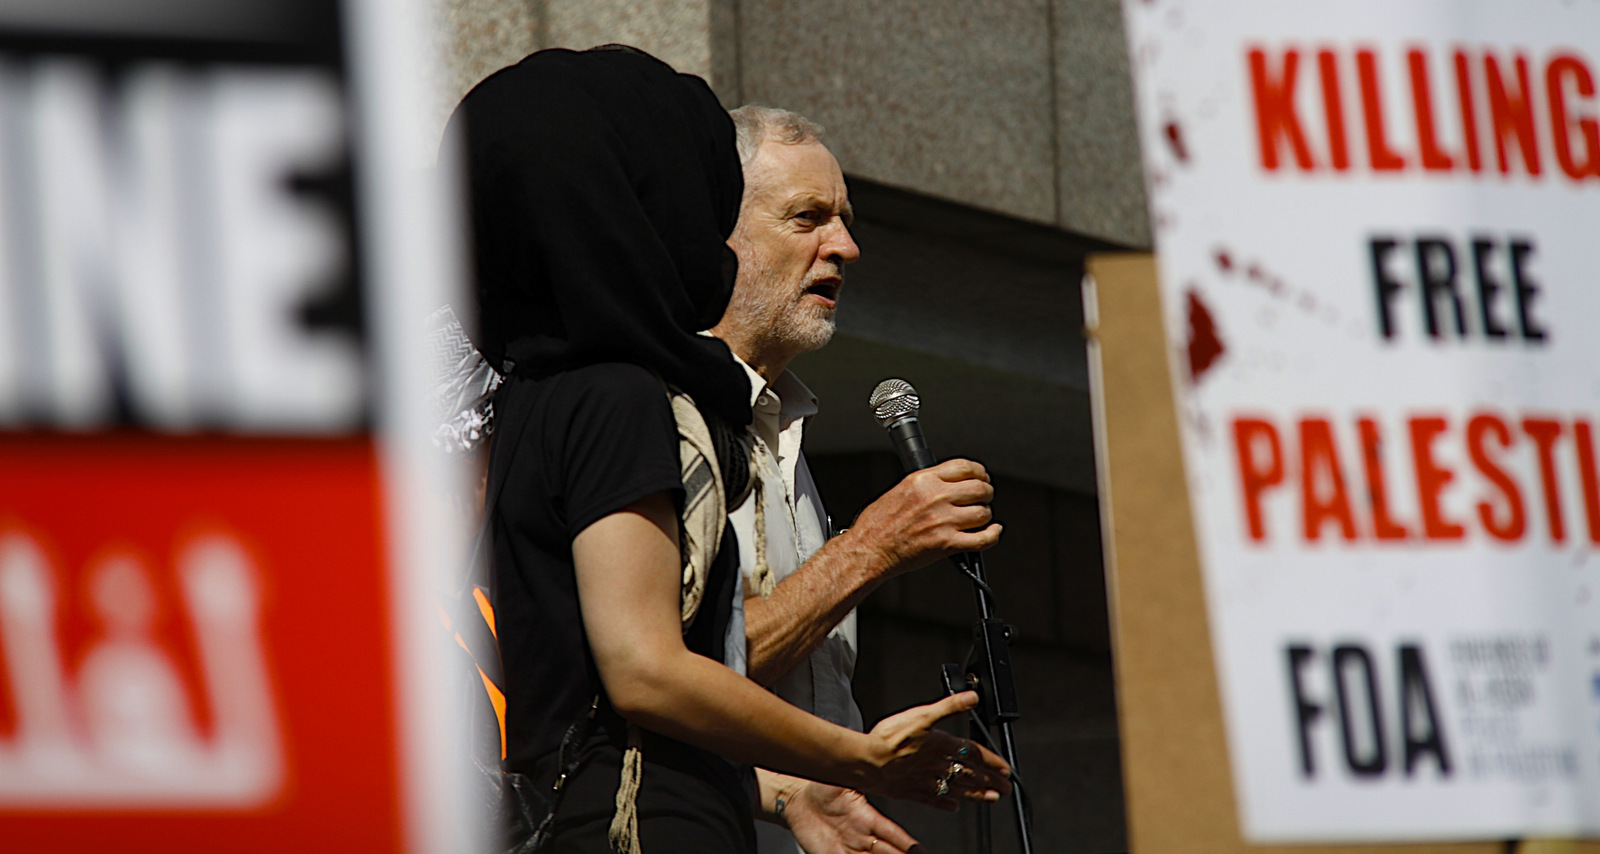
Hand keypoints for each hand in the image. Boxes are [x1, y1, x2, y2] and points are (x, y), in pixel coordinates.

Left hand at [784, 782, 921, 853]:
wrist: (799, 804)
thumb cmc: (822, 789)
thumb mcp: (839, 780)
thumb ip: (853, 773)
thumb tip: (867, 761)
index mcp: (866, 816)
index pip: (891, 831)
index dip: (906, 842)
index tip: (918, 850)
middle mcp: (862, 835)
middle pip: (888, 851)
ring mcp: (850, 848)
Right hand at [841, 459, 1000, 579]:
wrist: (869, 549)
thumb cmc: (878, 523)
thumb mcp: (902, 489)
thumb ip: (928, 482)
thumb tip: (951, 482)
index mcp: (923, 480)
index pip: (965, 467)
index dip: (979, 472)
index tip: (981, 477)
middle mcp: (935, 498)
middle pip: (979, 489)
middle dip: (986, 493)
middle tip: (983, 498)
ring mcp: (943, 521)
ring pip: (983, 513)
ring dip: (985, 516)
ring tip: (978, 518)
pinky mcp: (947, 544)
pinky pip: (983, 539)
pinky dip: (993, 535)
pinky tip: (993, 531)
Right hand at [861, 691, 1010, 809]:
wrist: (866, 761)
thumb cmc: (890, 738)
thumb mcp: (922, 714)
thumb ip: (949, 706)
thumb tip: (972, 697)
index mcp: (941, 745)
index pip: (974, 754)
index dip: (992, 761)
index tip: (1005, 769)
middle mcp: (937, 765)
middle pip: (970, 774)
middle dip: (990, 781)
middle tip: (1005, 788)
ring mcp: (925, 780)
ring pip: (957, 788)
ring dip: (976, 794)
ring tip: (991, 798)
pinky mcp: (911, 791)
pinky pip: (933, 799)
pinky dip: (945, 802)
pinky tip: (953, 806)